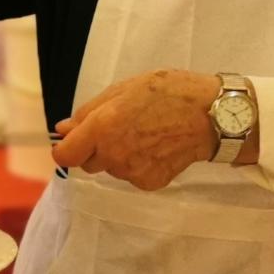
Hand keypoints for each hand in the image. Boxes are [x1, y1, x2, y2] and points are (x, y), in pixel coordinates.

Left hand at [50, 69, 220, 190]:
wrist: (211, 115)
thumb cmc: (167, 93)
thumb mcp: (122, 90)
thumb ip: (88, 113)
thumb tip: (62, 130)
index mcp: (102, 129)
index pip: (65, 156)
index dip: (65, 148)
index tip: (73, 141)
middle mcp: (113, 155)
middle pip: (88, 163)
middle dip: (96, 148)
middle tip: (120, 127)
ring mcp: (131, 173)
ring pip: (111, 168)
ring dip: (118, 155)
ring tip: (144, 133)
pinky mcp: (149, 183)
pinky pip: (131, 175)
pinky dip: (138, 164)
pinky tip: (156, 146)